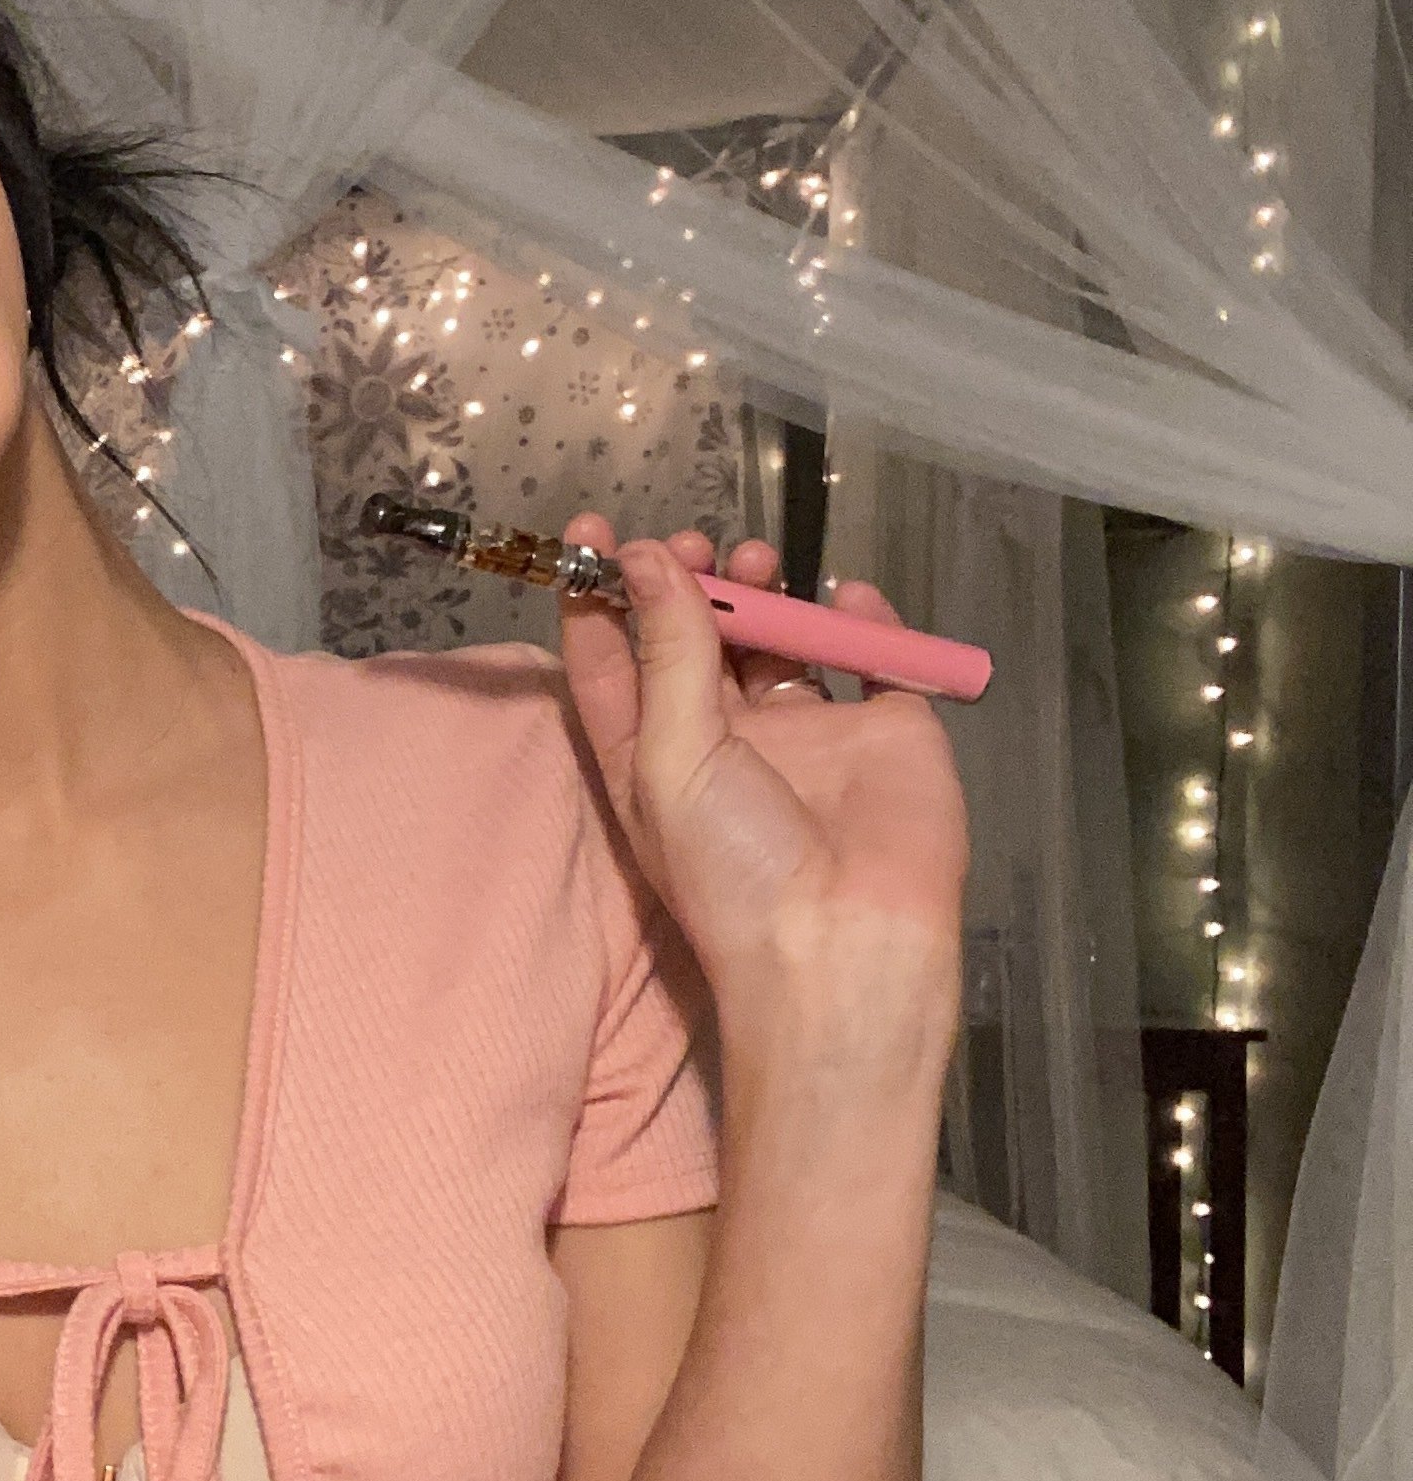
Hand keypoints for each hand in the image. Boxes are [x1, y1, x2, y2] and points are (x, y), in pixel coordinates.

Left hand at [553, 512, 969, 1022]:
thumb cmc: (735, 872)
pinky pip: (874, 656)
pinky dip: (863, 617)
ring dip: (766, 593)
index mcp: (653, 754)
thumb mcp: (673, 757)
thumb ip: (666, 652)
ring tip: (759, 567)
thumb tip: (643, 561)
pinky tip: (846, 597)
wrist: (846, 947)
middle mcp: (727, 740)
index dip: (601, 597)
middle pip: (698, 638)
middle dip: (694, 583)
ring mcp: (809, 733)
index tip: (596, 533)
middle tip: (703, 550)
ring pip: (782, 638)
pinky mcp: (884, 730)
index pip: (613, 661)